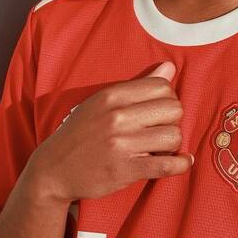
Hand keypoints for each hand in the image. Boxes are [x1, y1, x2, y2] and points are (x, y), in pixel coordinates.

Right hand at [24, 61, 191, 204]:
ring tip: (162, 146)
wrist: (53, 168)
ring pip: (173, 136)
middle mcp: (117, 117)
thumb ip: (137, 86)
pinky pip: (167, 165)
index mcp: (112, 96)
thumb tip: (170, 68)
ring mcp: (122, 144)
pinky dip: (181, 164)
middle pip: (173, 109)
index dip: (167, 98)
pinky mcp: (126, 170)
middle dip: (173, 119)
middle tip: (161, 128)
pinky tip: (183, 161)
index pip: (162, 86)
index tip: (159, 110)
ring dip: (172, 143)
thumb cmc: (80, 132)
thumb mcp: (102, 102)